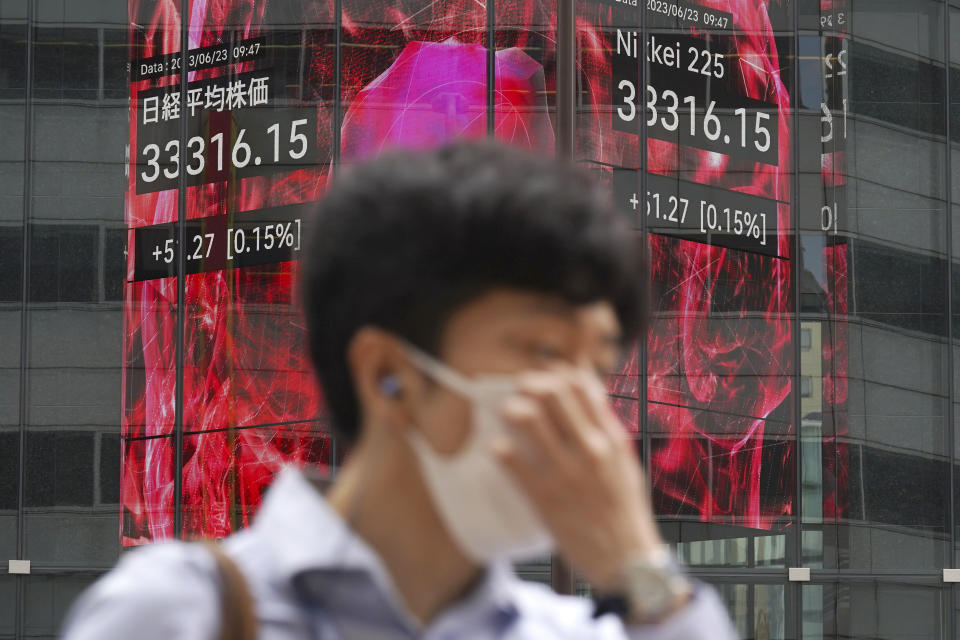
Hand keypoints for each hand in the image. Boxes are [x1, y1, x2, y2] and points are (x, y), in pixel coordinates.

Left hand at [493, 369, 663, 590]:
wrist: (627, 561)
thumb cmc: (624, 509)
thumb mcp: (625, 462)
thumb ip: (606, 428)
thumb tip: (588, 393)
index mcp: (611, 439)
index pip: (582, 386)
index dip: (558, 373)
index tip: (545, 373)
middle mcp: (591, 450)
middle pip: (553, 394)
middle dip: (531, 384)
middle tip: (519, 387)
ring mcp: (567, 473)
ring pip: (530, 420)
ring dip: (513, 409)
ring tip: (506, 413)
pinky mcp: (546, 499)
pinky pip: (514, 464)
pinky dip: (501, 450)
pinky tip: (496, 447)